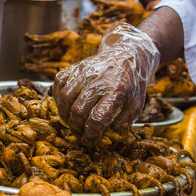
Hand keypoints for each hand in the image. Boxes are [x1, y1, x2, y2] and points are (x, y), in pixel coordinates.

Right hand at [53, 23, 159, 146]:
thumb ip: (124, 121)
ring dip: (65, 115)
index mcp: (117, 90)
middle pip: (78, 110)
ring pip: (65, 97)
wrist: (129, 54)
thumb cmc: (133, 82)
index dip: (91, 134)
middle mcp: (98, 80)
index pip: (98, 117)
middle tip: (79, 134)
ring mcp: (85, 71)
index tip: (90, 141)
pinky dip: (58, 97)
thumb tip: (108, 136)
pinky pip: (59, 82)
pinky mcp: (76, 66)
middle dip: (76, 128)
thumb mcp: (137, 103)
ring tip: (70, 123)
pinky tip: (65, 106)